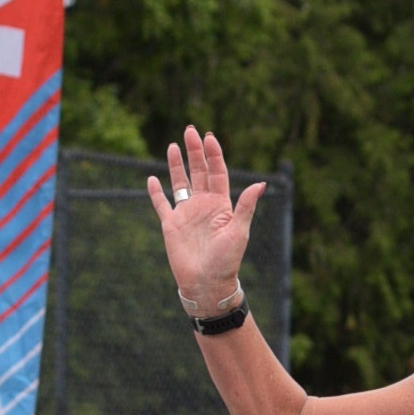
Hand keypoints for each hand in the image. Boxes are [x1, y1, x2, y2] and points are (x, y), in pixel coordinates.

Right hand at [147, 124, 263, 315]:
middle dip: (194, 151)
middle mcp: (203, 205)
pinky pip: (162, 204)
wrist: (207, 283)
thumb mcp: (239, 231)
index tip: (209, 137)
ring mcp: (186, 214)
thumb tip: (261, 184)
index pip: (217, 172)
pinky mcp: (171, 224)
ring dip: (176, 165)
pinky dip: (156, 192)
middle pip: (198, 171)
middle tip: (190, 130)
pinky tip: (151, 179)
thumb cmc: (227, 260)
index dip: (214, 154)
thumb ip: (246, 206)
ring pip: (180, 182)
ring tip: (172, 145)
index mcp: (221, 204)